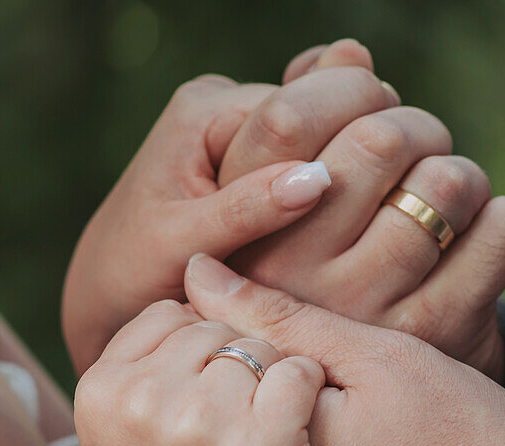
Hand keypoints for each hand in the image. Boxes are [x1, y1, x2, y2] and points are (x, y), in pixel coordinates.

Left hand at [62, 49, 397, 373]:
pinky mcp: (260, 154)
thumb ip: (245, 210)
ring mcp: (246, 125)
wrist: (109, 290)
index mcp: (204, 112)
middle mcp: (227, 103)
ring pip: (335, 121)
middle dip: (365, 140)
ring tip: (386, 212)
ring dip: (362, 159)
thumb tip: (317, 181)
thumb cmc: (134, 275)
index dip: (355, 135)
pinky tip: (370, 207)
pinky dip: (350, 171)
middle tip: (395, 204)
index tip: (390, 188)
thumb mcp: (184, 248)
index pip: (300, 102)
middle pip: (327, 98)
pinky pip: (323, 147)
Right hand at [74, 300, 323, 445]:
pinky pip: (301, 373)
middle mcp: (142, 396)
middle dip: (234, 368)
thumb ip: (145, 367)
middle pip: (215, 328)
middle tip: (230, 435)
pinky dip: (308, 401)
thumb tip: (198, 272)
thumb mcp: (120, 445)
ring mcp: (202, 418)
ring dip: (272, 386)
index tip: (202, 408)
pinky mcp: (263, 441)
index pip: (166, 315)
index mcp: (98, 390)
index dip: (198, 354)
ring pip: (261, 348)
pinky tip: (292, 444)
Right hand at [217, 42, 504, 380]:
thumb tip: (347, 53)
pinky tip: (480, 241)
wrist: (367, 420)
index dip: (347, 91)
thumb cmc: (318, 298)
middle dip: (417, 129)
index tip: (367, 108)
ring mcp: (371, 308)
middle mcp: (297, 277)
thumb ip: (297, 135)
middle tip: (419, 153)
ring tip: (444, 207)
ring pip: (448, 182)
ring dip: (460, 179)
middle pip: (380, 139)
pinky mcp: (442, 332)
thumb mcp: (279, 228)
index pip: (290, 117)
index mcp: (246, 240)